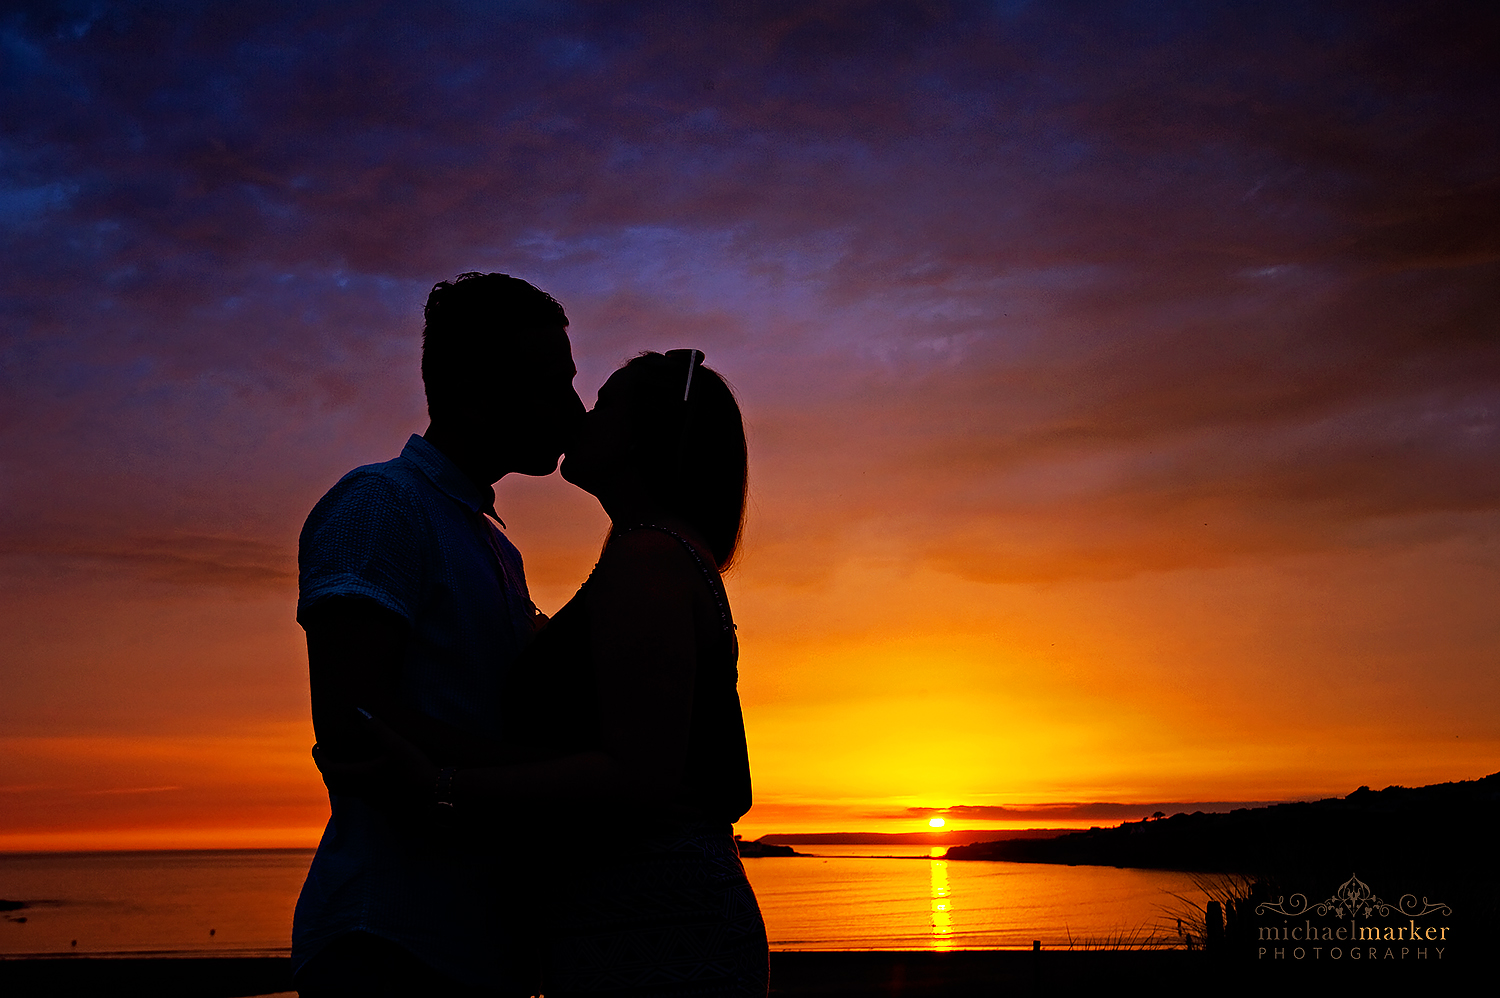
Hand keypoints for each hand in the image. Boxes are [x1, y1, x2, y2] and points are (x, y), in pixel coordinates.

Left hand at [311, 709, 437, 807]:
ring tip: (347, 767)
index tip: (317, 747)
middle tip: (327, 758)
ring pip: (349, 793)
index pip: (328, 769)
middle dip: (327, 770)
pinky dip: (359, 788)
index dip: (319, 757)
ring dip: (343, 780)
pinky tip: (372, 781)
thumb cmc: (415, 768)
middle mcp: (363, 791)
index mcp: (361, 776)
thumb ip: (376, 727)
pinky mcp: (388, 808)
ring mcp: (375, 802)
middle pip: (334, 784)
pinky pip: (365, 799)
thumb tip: (357, 710)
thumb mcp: (396, 743)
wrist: (436, 795)